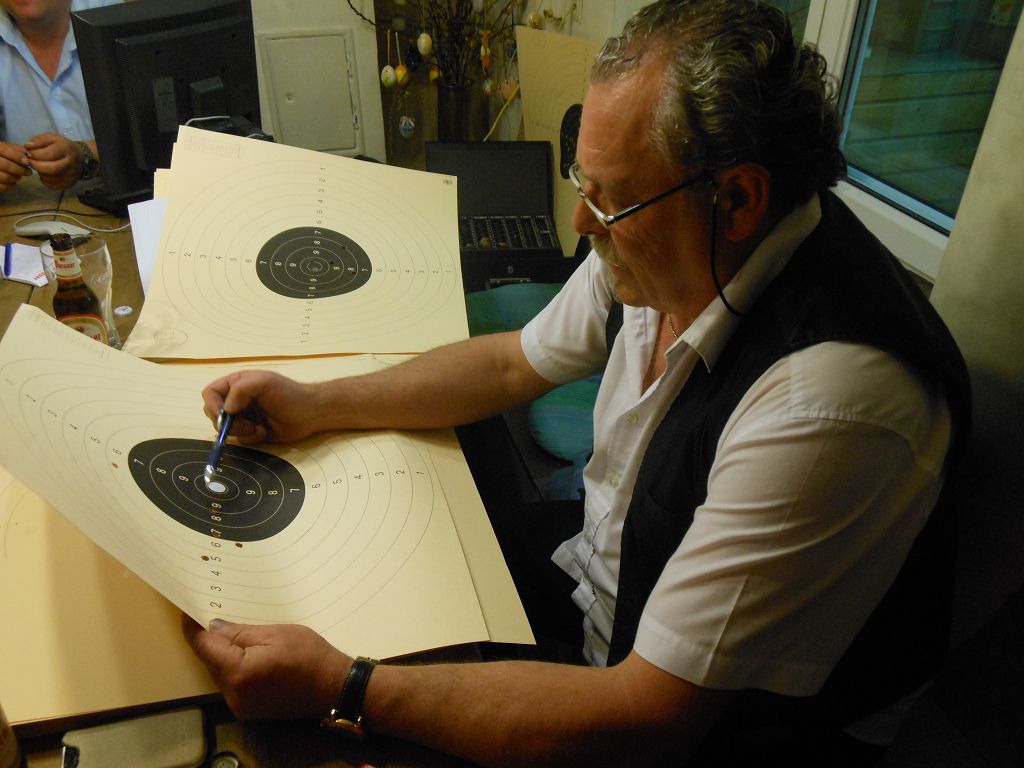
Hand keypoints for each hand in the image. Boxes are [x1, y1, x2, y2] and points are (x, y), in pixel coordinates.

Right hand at [0, 141, 31, 192]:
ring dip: (16, 177)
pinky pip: (2, 187)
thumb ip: (17, 149)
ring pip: (6, 177)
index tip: (27, 161)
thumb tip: (29, 155)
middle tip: (28, 172)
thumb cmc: (2, 154)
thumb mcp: (7, 147)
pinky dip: (11, 185)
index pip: (5, 150)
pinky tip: (14, 182)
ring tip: (20, 176)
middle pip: (6, 165)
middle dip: (20, 169)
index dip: (17, 156)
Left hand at [24, 132, 82, 190]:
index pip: (51, 154)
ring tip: (38, 166)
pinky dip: (45, 180)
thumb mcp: (51, 137)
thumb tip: (28, 146)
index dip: (36, 154)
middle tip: (30, 162)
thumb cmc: (61, 145)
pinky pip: (54, 185)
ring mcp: (72, 175)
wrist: (78, 156)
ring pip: (52, 178)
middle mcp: (72, 163)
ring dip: (40, 173)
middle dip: (37, 166)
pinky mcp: (69, 183)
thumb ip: (38, 140)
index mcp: (67, 149)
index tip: (28, 153)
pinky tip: (44, 174)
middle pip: (53, 168)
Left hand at [183, 616, 349, 720]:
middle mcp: (233, 694)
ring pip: (220, 673)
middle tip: (216, 615)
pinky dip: (235, 668)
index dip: (193, 628)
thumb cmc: (310, 655)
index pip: (204, 647)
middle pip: (210, 662)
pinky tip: (248, 655)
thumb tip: (213, 627)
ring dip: (224, 655)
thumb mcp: (276, 633)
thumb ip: (240, 632)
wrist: (335, 687)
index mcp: (238, 672)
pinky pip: (232, 684)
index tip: (188, 611)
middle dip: (211, 640)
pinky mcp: (250, 710)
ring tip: (236, 634)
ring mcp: (241, 706)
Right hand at [202, 370, 321, 443]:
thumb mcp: (263, 382)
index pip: (210, 393)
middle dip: (227, 422)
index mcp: (236, 384)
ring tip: (257, 427)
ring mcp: (244, 417)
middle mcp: (237, 401)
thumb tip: (225, 410)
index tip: (223, 414)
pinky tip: (264, 432)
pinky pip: (239, 440)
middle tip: (244, 425)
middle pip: (213, 414)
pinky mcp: (252, 433)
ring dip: (240, 431)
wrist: (309, 414)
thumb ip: (240, 390)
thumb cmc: (288, 394)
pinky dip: (250, 438)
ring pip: (225, 429)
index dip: (212, 405)